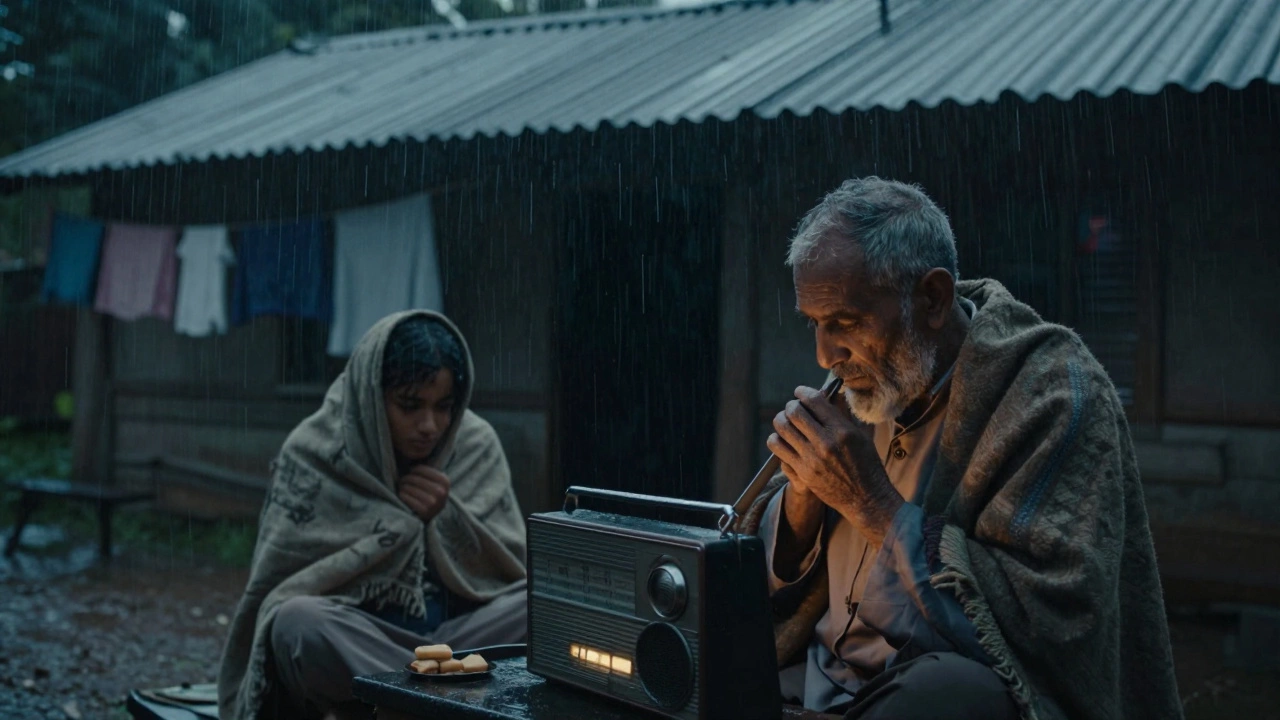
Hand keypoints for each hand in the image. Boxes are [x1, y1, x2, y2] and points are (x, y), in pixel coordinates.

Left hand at [398, 465, 449, 522]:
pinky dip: (403, 496)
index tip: (411, 473)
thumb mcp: (436, 482)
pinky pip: (408, 498)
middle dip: (406, 479)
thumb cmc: (431, 494)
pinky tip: (402, 495)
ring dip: (403, 487)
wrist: (433, 515)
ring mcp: (433, 502)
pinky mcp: (424, 511)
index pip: (422, 469)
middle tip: (403, 481)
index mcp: (445, 481)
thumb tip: (413, 461)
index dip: (413, 470)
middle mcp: (441, 492)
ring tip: (402, 487)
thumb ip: (429, 473)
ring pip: (410, 488)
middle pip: (415, 479)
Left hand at [767, 386, 903, 545]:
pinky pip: (778, 448)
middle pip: (794, 412)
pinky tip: (783, 440)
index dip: (803, 392)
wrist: (866, 498)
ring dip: (781, 420)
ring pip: (782, 428)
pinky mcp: (802, 472)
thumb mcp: (862, 435)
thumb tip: (833, 393)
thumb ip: (845, 413)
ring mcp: (812, 458)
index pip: (814, 401)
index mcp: (842, 430)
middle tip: (793, 408)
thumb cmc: (867, 465)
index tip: (800, 392)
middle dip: (791, 405)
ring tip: (786, 422)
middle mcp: (826, 442)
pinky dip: (776, 439)